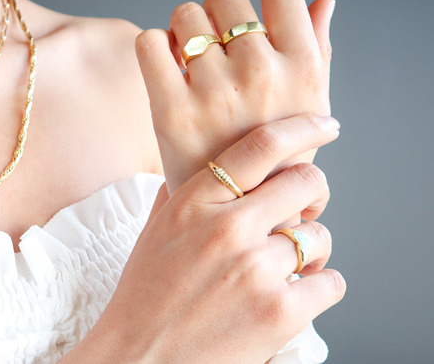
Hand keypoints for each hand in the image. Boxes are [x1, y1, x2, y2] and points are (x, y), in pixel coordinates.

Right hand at [62, 114, 344, 362]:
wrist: (138, 358)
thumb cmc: (144, 297)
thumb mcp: (154, 232)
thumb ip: (182, 193)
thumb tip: (204, 163)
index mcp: (192, 203)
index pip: (260, 146)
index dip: (302, 128)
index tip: (324, 127)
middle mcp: (226, 228)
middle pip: (306, 182)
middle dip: (314, 193)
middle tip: (306, 209)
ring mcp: (255, 270)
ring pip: (320, 236)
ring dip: (310, 250)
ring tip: (287, 267)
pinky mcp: (280, 312)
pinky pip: (330, 282)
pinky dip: (317, 288)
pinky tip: (293, 296)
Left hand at [135, 0, 334, 190]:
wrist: (236, 211)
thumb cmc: (274, 155)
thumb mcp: (309, 105)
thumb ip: (316, 49)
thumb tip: (321, 2)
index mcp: (301, 66)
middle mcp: (261, 73)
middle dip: (216, 10)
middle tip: (215, 42)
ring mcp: (215, 91)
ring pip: (184, 14)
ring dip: (184, 30)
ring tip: (192, 63)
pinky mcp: (172, 111)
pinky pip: (149, 42)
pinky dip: (153, 47)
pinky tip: (166, 67)